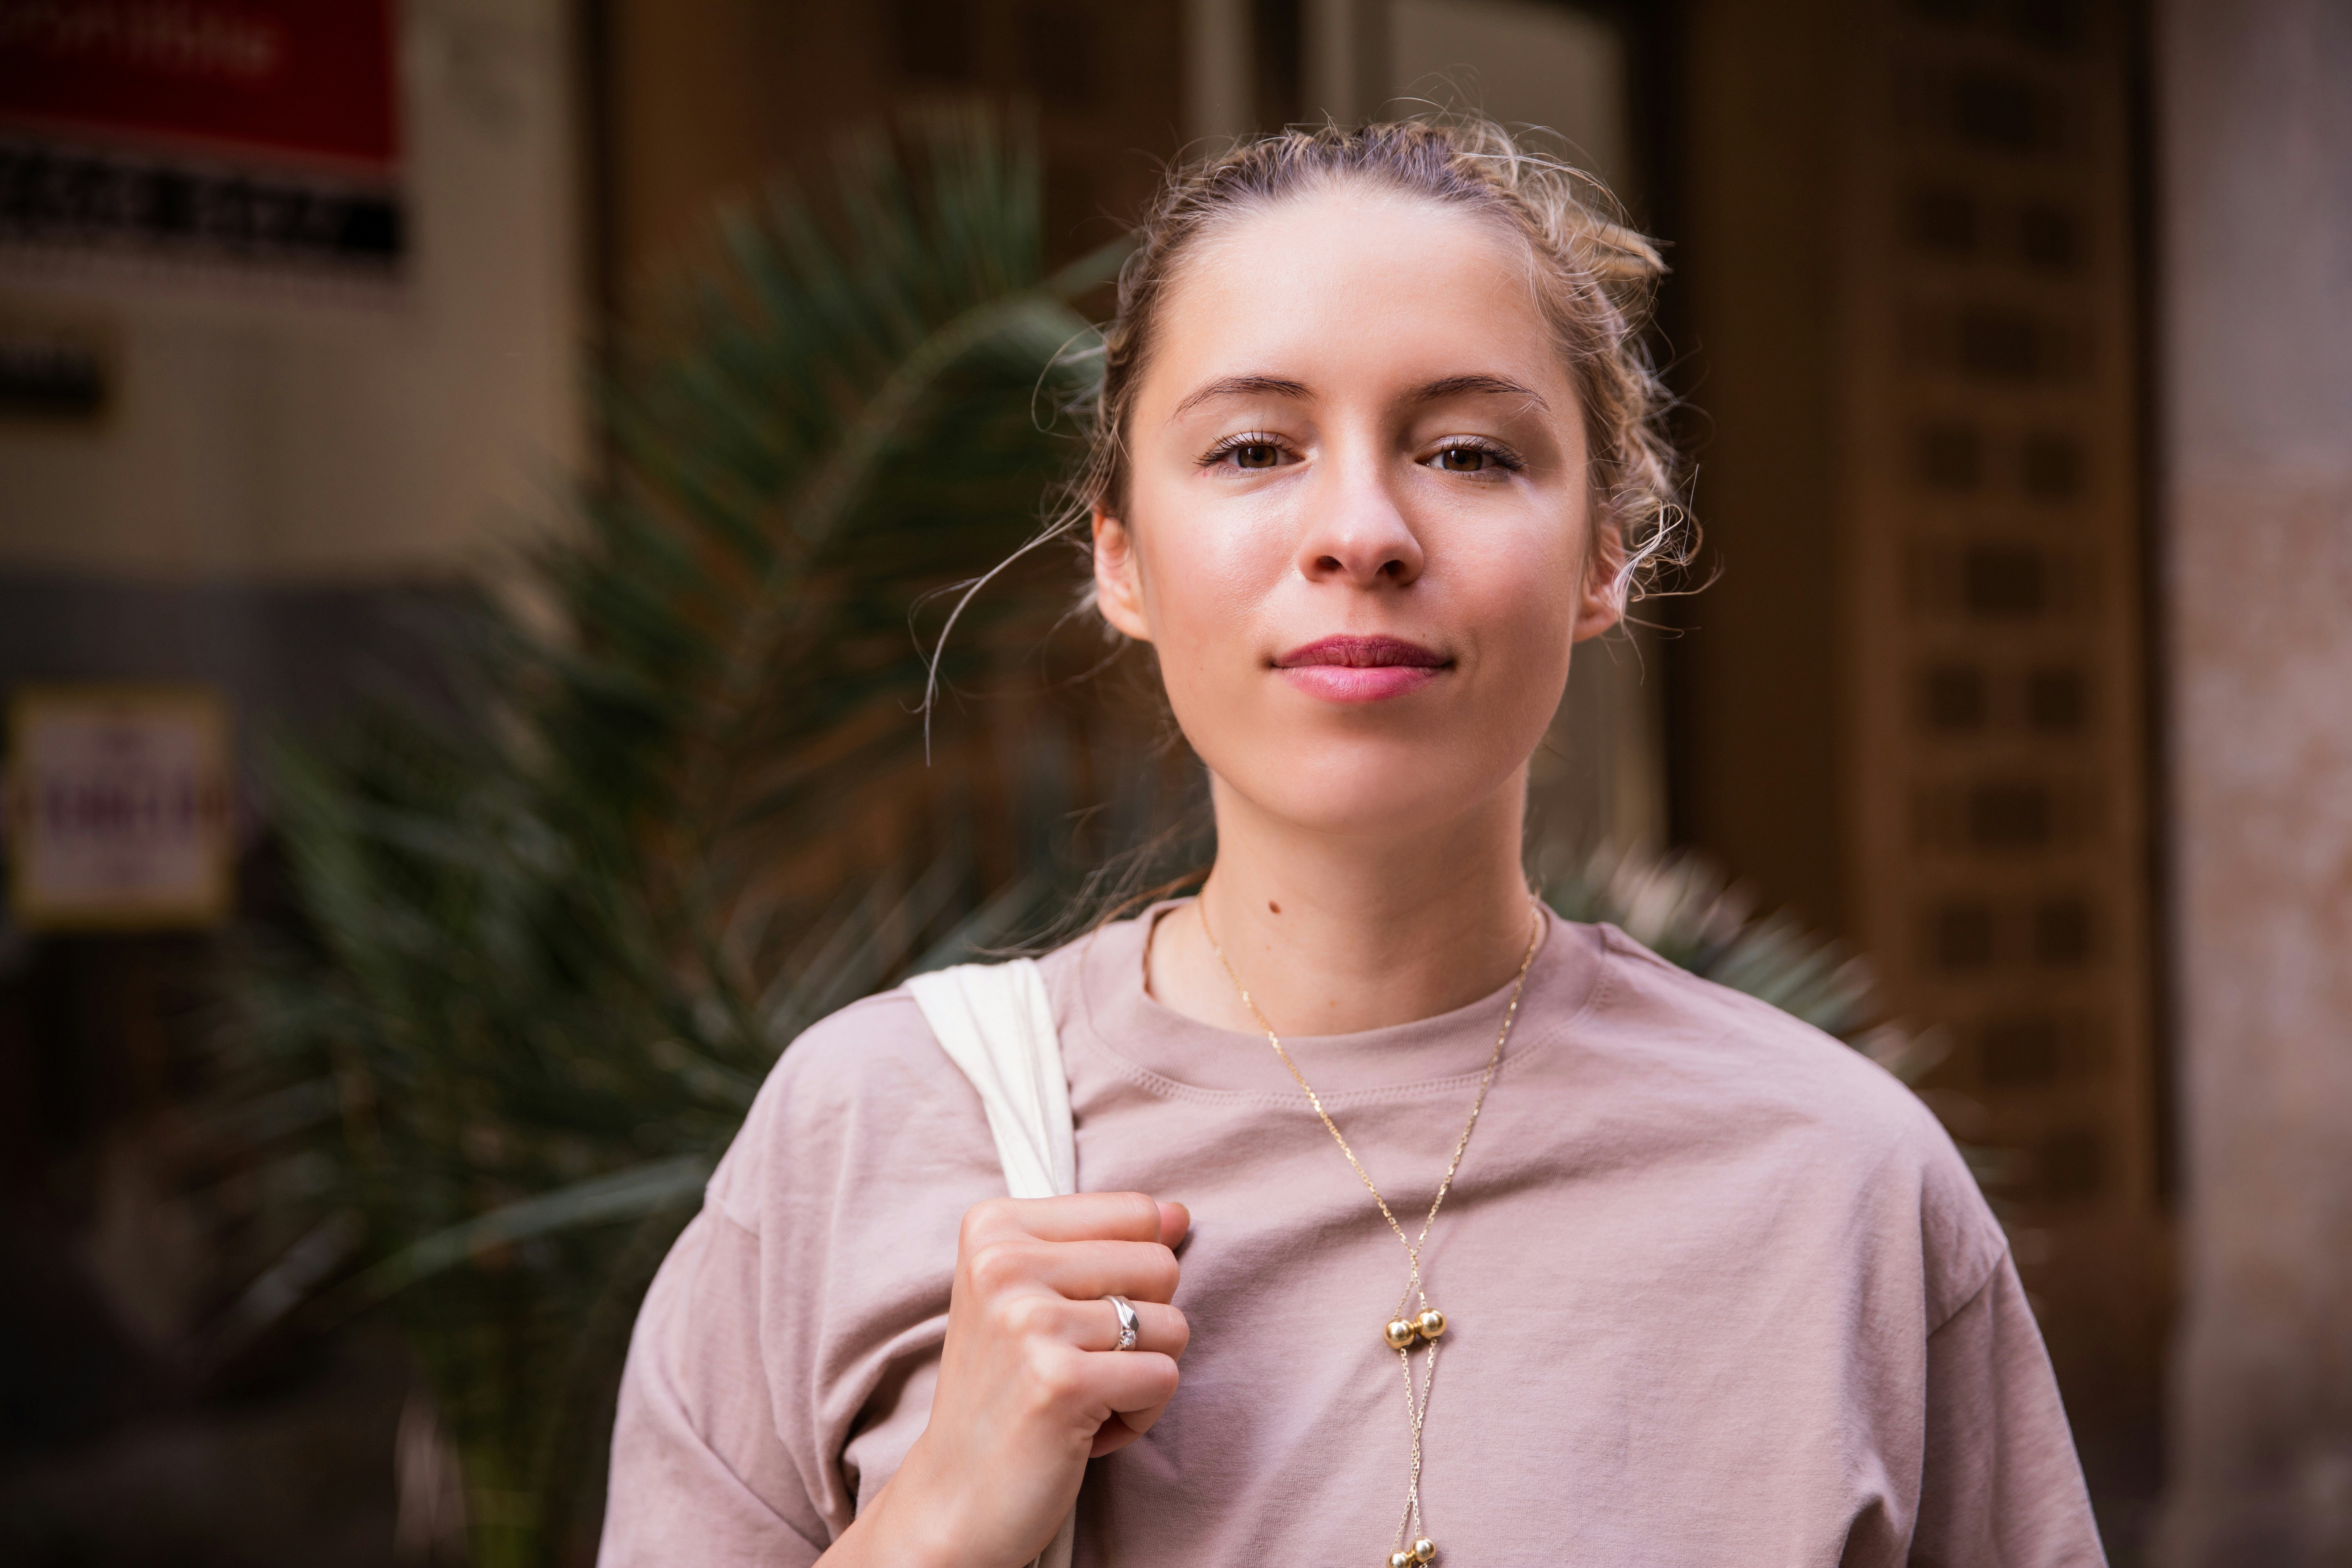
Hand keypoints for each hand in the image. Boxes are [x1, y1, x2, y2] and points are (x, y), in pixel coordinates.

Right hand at [823, 1192, 1190, 1567]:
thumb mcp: (1037, 1296)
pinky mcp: (1060, 1382)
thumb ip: (1108, 1245)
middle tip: (1081, 1364)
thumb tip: (1180, 1214)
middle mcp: (1003, 1263)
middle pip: (1160, 1265)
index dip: (1133, 1274)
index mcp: (994, 1228)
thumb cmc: (1007, 1391)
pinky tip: (1087, 1430)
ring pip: (1171, 1323)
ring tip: (1083, 1397)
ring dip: (1142, 1374)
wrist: (955, 1495)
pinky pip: (1163, 1378)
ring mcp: (1029, 1322)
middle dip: (1144, 1325)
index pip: (1136, 1212)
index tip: (1076, 1316)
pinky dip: (1141, 1415)